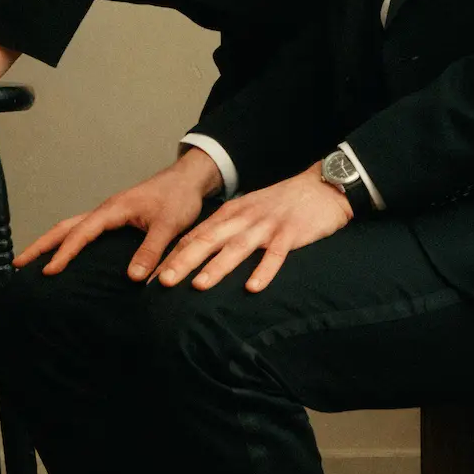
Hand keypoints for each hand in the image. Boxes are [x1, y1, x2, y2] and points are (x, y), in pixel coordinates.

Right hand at [15, 148, 221, 277]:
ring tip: (32, 261)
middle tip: (18, 263)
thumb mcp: (168, 225)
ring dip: (50, 243)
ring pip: (71, 227)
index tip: (49, 271)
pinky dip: (67, 241)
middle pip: (64, 227)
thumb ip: (151, 250)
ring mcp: (107, 214)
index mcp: (113, 210)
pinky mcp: (113, 219)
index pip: (81, 233)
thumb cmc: (178, 198)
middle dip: (40, 245)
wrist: (187, 180)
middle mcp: (105, 211)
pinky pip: (82, 231)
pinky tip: (65, 254)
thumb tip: (133, 277)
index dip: (64, 253)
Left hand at [151, 165, 352, 293]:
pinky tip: (253, 288)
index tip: (152, 277)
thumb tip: (197, 254)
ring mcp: (266, 226)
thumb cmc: (280, 205)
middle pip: (208, 241)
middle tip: (162, 282)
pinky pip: (276, 255)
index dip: (172, 256)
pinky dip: (264, 271)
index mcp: (229, 214)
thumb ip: (225, 230)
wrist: (320, 186)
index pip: (194, 237)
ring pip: (237, 248)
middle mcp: (243, 219)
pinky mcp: (291, 234)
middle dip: (183, 262)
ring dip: (217, 267)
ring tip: (198, 285)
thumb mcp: (247, 212)